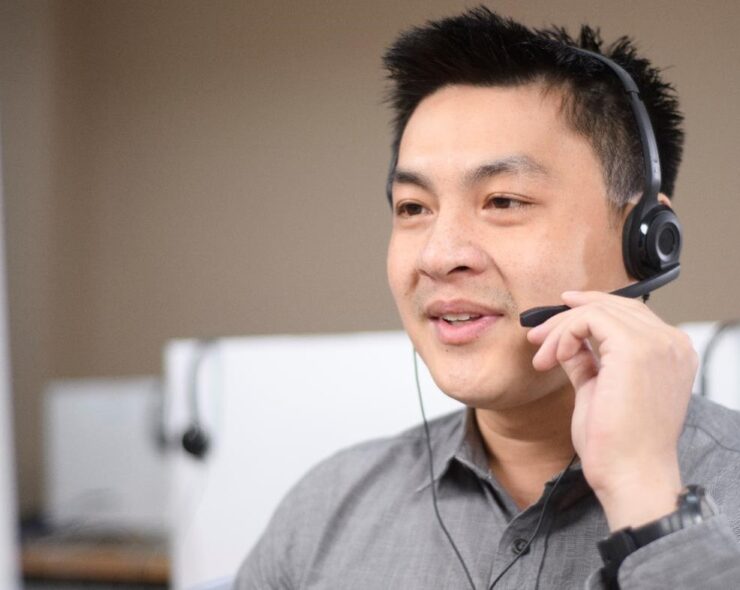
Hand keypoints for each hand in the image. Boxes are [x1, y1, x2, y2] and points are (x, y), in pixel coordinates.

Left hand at [526, 291, 697, 529]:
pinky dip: (565, 334)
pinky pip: (590, 319)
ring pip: (598, 310)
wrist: (630, 474)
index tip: (554, 323)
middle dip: (568, 317)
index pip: (629, 314)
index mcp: (671, 354)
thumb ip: (587, 361)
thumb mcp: (598, 390)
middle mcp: (672, 343)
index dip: (588, 311)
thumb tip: (567, 342)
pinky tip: (555, 358)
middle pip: (614, 306)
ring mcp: (657, 343)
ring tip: (543, 358)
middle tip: (538, 336)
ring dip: (560, 330)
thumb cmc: (618, 445)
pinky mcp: (635, 348)